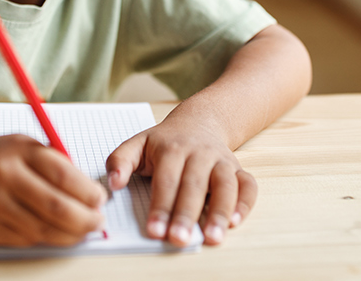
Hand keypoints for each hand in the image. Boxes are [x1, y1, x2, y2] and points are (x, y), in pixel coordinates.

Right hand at [0, 134, 106, 246]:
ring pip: (42, 230)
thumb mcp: (24, 146)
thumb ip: (55, 163)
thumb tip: (89, 192)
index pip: (63, 175)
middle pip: (55, 207)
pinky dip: (45, 239)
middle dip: (84, 219)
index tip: (100, 199)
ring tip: (82, 229)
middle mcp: (3, 178)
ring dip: (69, 234)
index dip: (87, 192)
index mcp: (17, 152)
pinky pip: (24, 240)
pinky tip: (54, 232)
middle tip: (97, 221)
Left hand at [104, 118, 256, 246]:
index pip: (166, 181)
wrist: (199, 121)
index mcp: (171, 149)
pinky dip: (245, 203)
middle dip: (186, 214)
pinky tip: (235, 221)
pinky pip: (248, 185)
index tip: (154, 230)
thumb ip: (120, 160)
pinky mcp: (238, 169)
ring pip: (225, 185)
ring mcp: (221, 161)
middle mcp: (199, 154)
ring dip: (219, 212)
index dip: (160, 206)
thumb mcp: (138, 142)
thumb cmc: (165, 140)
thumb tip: (113, 183)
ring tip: (212, 237)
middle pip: (194, 185)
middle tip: (179, 238)